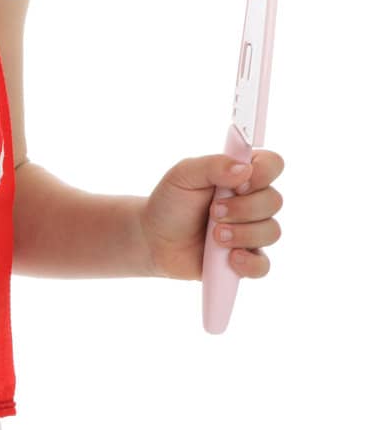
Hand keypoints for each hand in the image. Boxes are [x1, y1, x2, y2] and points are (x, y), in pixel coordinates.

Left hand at [140, 149, 284, 282]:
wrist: (154, 239)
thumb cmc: (171, 202)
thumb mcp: (183, 175)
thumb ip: (213, 165)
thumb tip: (245, 170)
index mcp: (241, 175)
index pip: (273, 164)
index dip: (265, 172)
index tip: (239, 184)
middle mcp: (252, 201)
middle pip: (274, 201)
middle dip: (244, 208)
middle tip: (213, 212)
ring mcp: (251, 231)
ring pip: (272, 232)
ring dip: (243, 234)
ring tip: (214, 236)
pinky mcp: (245, 259)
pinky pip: (263, 265)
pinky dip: (249, 262)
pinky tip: (230, 258)